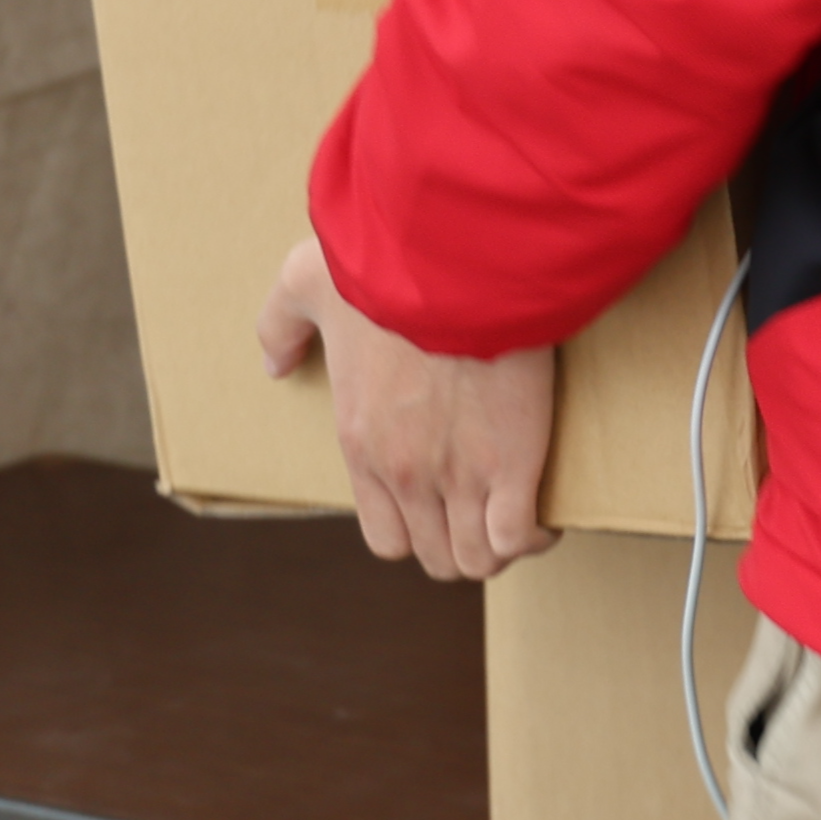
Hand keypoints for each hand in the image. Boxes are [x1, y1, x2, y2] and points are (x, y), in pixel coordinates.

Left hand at [260, 224, 556, 583]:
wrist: (456, 260)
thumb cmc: (385, 265)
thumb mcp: (304, 283)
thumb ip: (280, 326)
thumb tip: (275, 365)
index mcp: (360, 443)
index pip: (385, 537)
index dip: (417, 531)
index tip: (441, 505)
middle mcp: (404, 474)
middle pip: (436, 556)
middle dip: (462, 544)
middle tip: (485, 512)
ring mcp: (458, 475)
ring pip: (477, 558)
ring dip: (499, 545)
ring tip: (518, 513)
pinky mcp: (512, 463)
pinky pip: (518, 535)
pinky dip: (534, 534)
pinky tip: (545, 511)